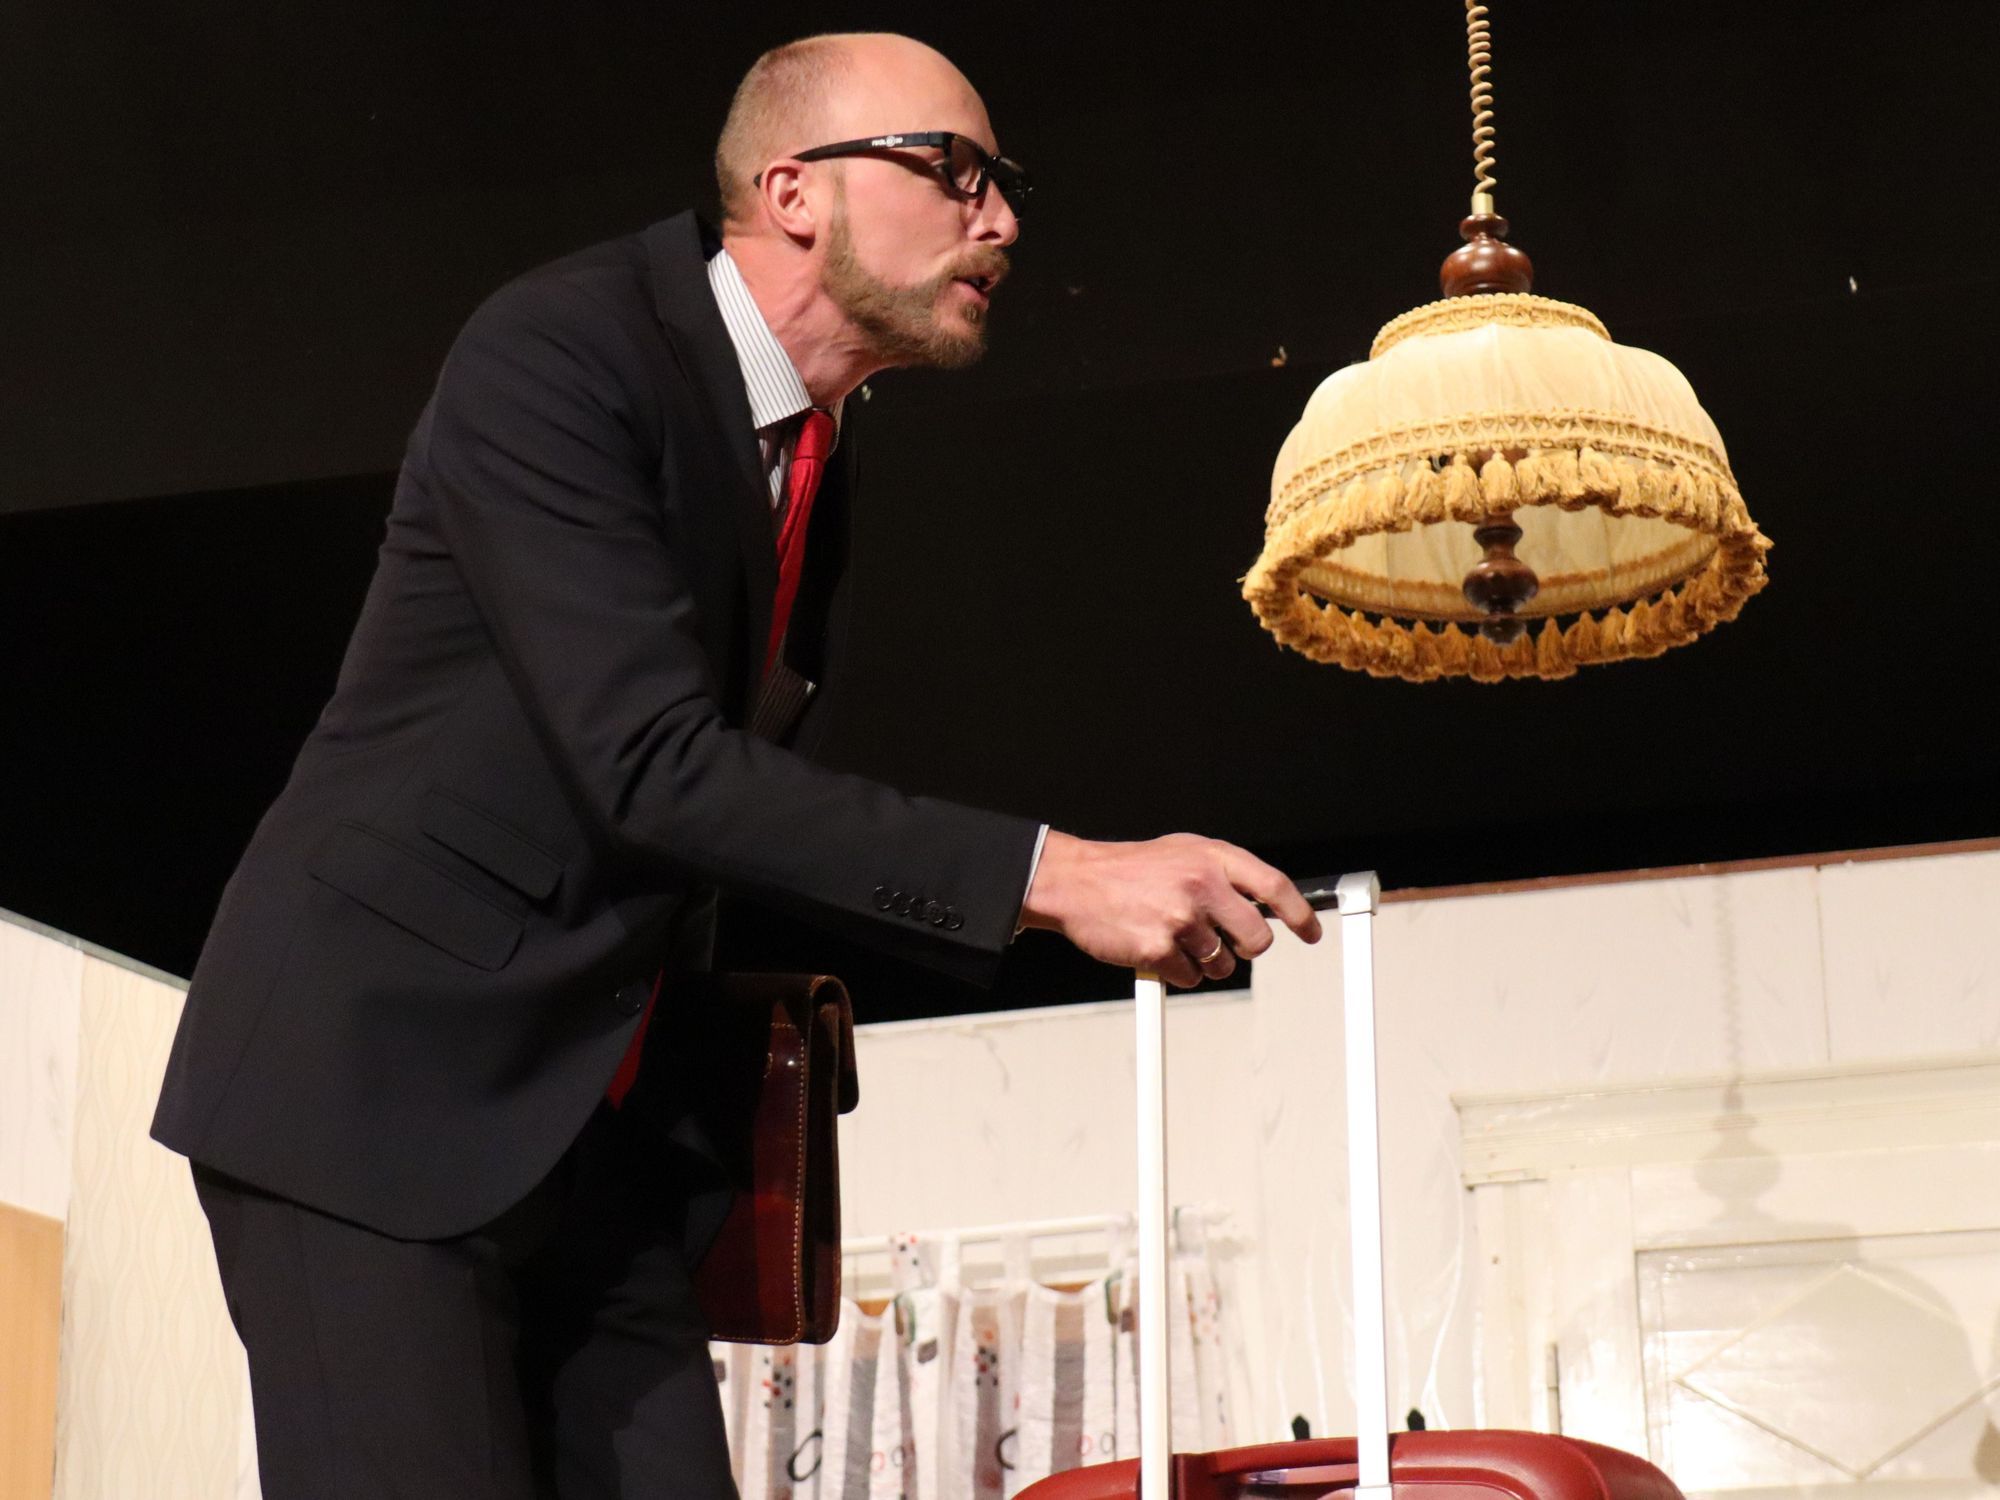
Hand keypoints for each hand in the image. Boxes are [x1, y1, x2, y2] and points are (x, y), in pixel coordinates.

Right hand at [1018, 830, 1322, 987]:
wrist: (1077, 882)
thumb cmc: (1130, 868)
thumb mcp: (1184, 852)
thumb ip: (1223, 872)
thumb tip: (1264, 900)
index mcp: (1213, 858)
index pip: (1274, 887)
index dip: (1300, 915)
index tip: (1310, 933)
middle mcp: (1201, 885)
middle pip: (1256, 939)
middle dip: (1246, 949)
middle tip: (1227, 944)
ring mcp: (1181, 919)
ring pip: (1222, 964)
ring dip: (1205, 962)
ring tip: (1175, 937)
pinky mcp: (1158, 949)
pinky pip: (1189, 978)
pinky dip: (1177, 972)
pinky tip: (1157, 949)